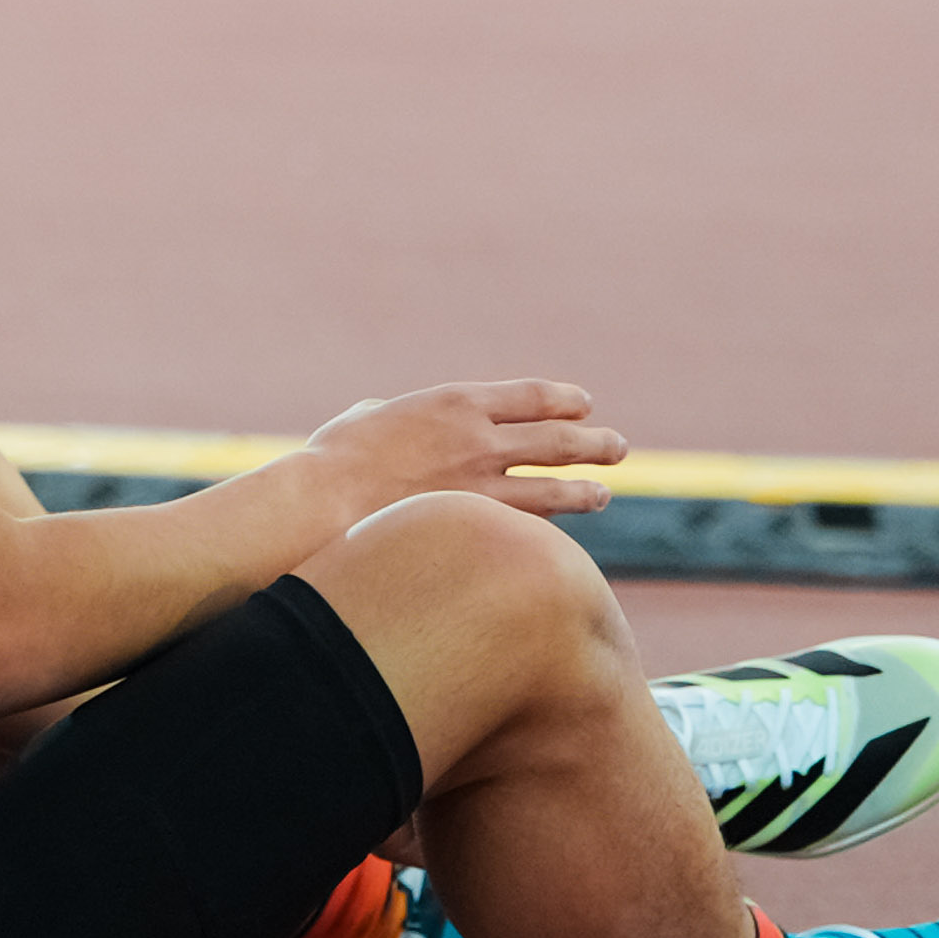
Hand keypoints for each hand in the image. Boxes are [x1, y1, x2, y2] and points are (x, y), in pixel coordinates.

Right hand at [300, 378, 628, 520]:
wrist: (321, 498)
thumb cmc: (333, 459)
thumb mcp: (367, 418)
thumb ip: (393, 415)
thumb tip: (386, 416)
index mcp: (456, 402)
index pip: (530, 397)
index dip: (564, 401)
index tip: (583, 406)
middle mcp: (480, 439)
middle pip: (556, 439)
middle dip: (593, 443)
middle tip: (616, 447)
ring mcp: (480, 487)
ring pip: (552, 489)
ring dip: (584, 491)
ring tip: (603, 494)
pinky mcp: (471, 528)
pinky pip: (525, 530)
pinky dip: (548, 533)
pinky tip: (561, 540)